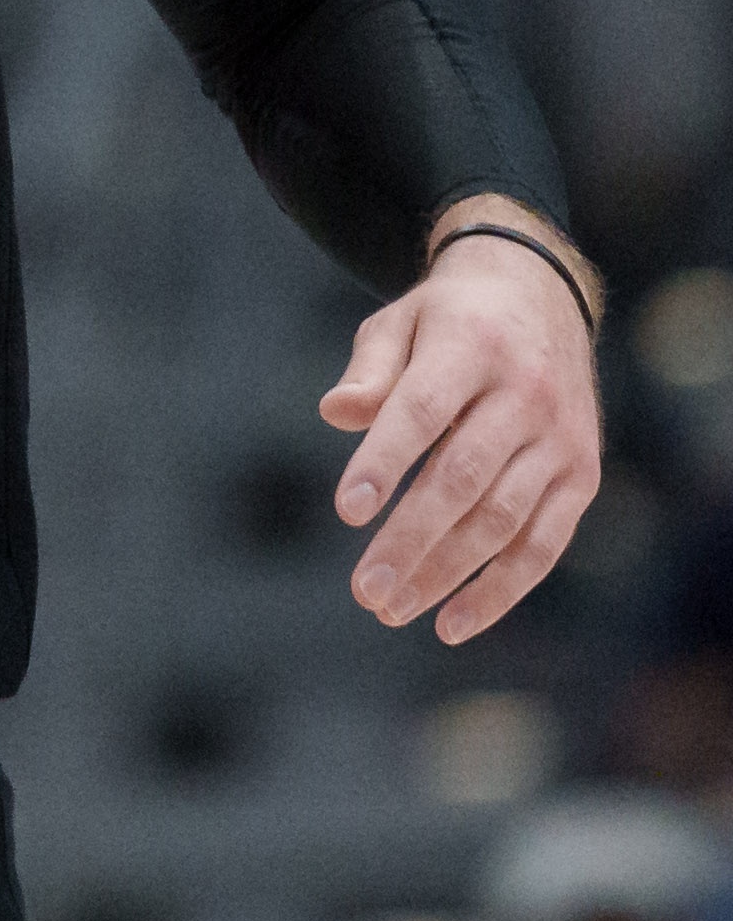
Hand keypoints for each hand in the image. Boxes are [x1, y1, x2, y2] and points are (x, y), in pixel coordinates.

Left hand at [323, 213, 602, 646]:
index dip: (386, 460)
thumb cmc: (448, 320)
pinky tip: (454, 622)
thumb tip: (336, 413)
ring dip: (447, 573)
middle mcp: (526, 395)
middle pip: (463, 479)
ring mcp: (561, 439)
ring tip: (390, 609)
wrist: (542, 297)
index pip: (424, 410)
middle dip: (412, 540)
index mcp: (471, 346)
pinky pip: (544, 542)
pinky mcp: (584, 474)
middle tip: (365, 591)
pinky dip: (501, 588)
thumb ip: (370, 369)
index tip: (347, 510)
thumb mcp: (399, 321)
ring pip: (503, 519)